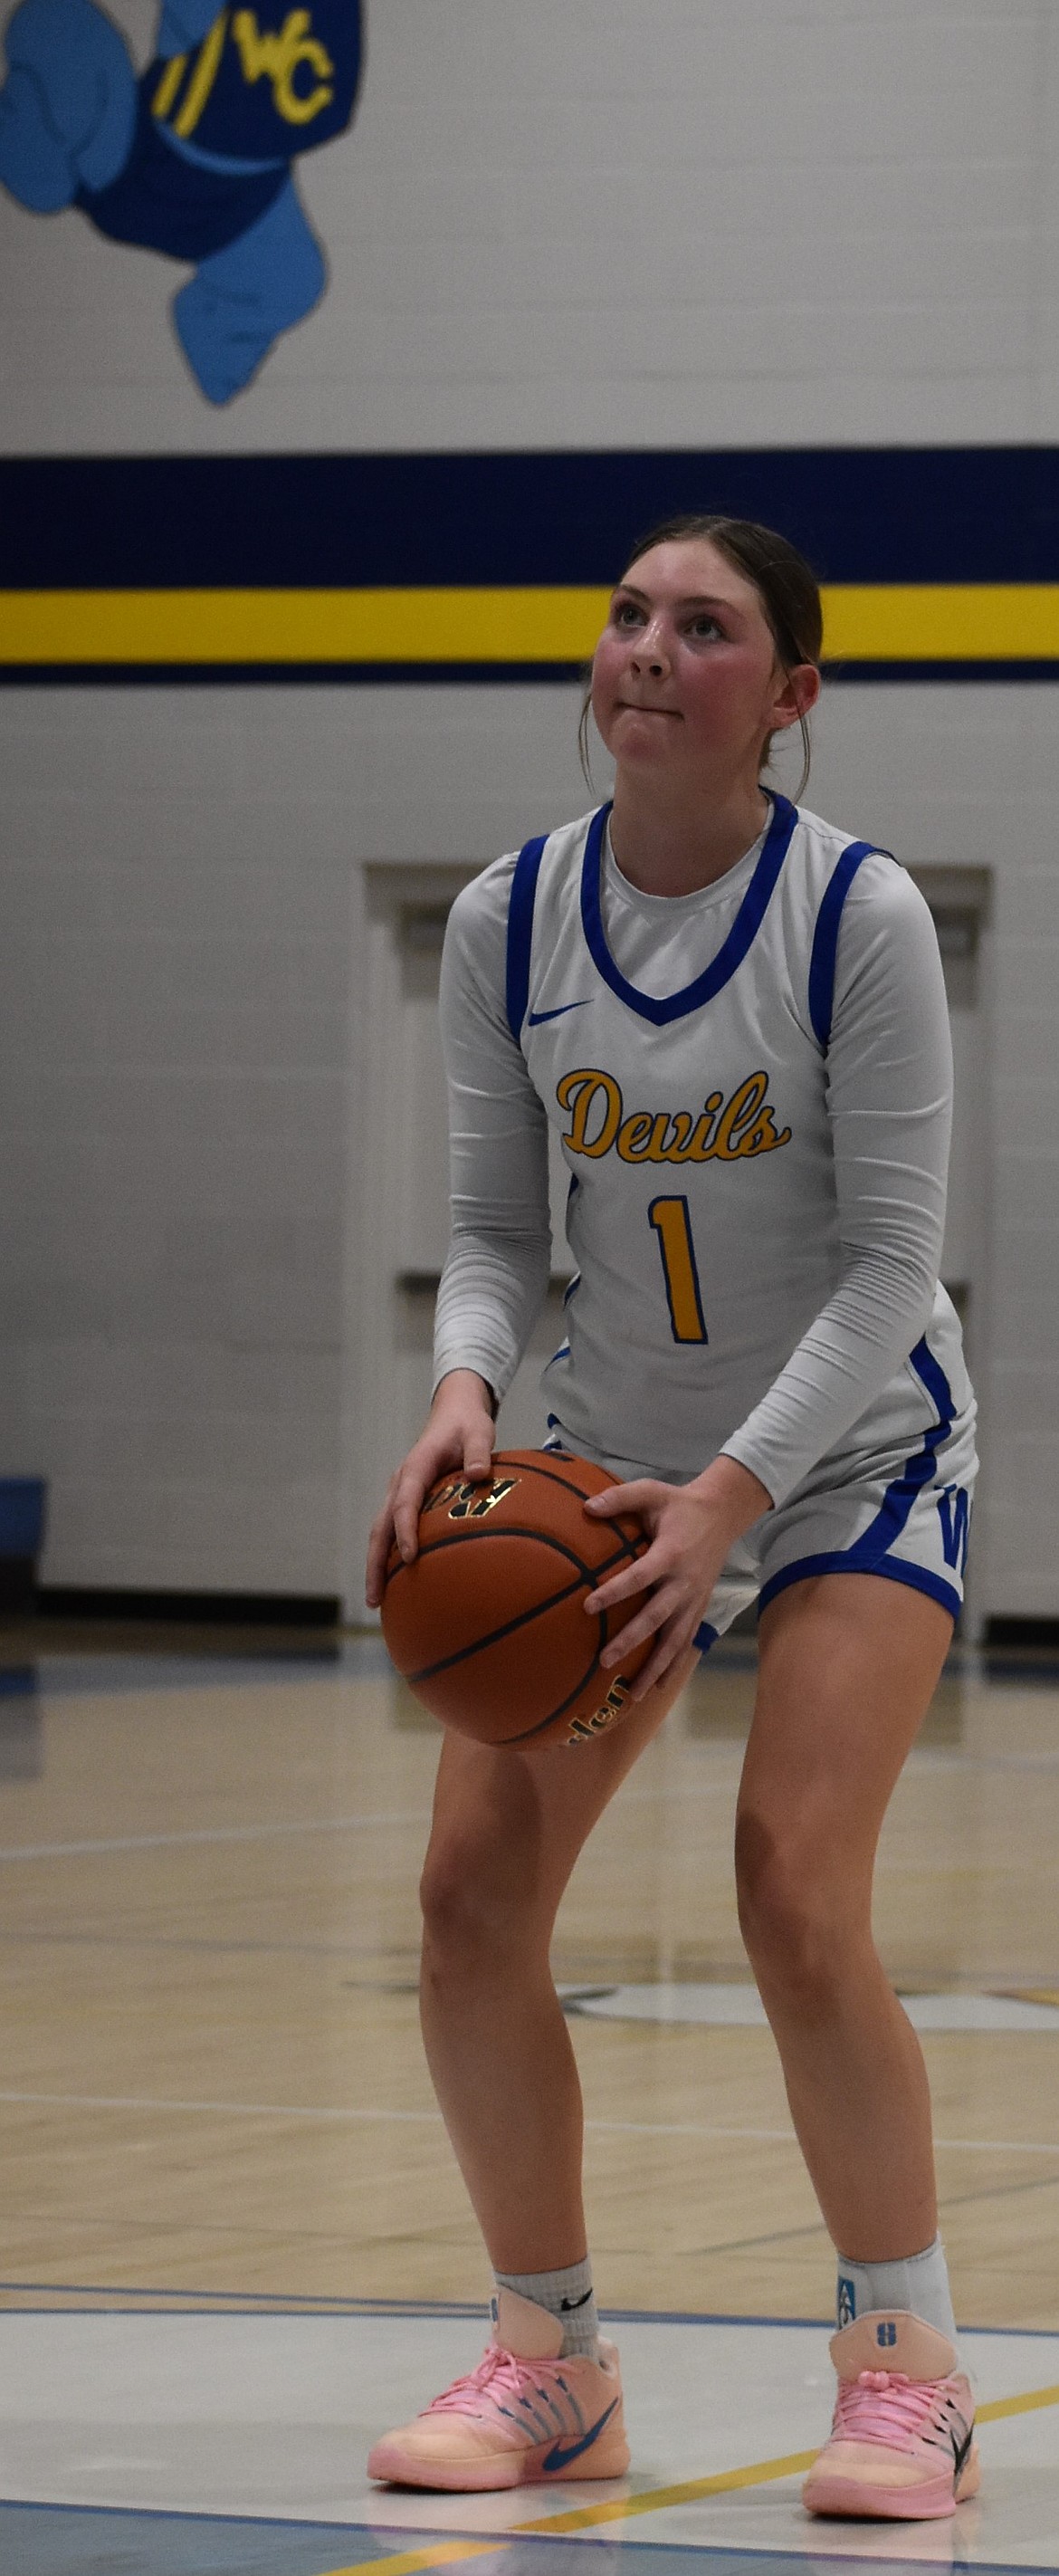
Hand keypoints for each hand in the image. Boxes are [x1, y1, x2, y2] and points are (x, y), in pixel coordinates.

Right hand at [365, 1370, 495, 1607]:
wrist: (454, 1412)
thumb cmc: (468, 1425)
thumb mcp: (479, 1432)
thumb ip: (479, 1452)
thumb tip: (479, 1475)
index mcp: (416, 1467)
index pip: (405, 1502)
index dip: (404, 1529)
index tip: (409, 1557)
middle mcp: (400, 1483)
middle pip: (380, 1527)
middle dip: (375, 1563)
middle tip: (375, 1598)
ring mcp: (399, 1493)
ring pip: (380, 1533)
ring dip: (375, 1565)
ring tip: (376, 1601)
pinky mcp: (405, 1501)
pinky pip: (391, 1531)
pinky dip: (387, 1556)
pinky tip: (396, 1583)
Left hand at [582, 1456, 771, 1698]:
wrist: (722, 1514)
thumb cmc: (679, 1504)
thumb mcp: (652, 1491)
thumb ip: (620, 1498)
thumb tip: (586, 1507)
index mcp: (671, 1553)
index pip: (640, 1577)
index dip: (615, 1591)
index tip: (588, 1605)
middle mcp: (685, 1582)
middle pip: (657, 1618)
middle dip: (631, 1641)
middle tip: (604, 1660)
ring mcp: (694, 1598)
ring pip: (675, 1640)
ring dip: (655, 1667)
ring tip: (633, 1693)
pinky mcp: (699, 1607)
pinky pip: (686, 1641)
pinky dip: (673, 1665)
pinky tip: (656, 1686)